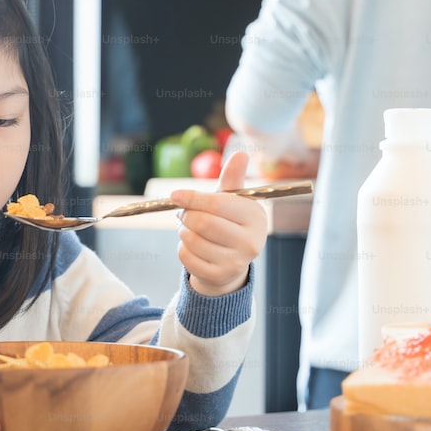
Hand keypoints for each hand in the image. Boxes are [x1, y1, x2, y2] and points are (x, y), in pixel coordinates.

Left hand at [170, 151, 266, 295]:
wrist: (231, 263)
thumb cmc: (229, 223)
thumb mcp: (232, 201)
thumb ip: (233, 179)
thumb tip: (241, 153)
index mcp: (255, 218)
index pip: (218, 204)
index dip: (193, 198)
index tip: (174, 195)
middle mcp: (251, 242)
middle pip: (203, 223)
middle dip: (186, 215)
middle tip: (183, 213)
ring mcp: (236, 263)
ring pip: (192, 240)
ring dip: (183, 231)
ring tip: (191, 229)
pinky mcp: (219, 277)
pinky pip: (186, 256)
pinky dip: (182, 248)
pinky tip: (192, 246)